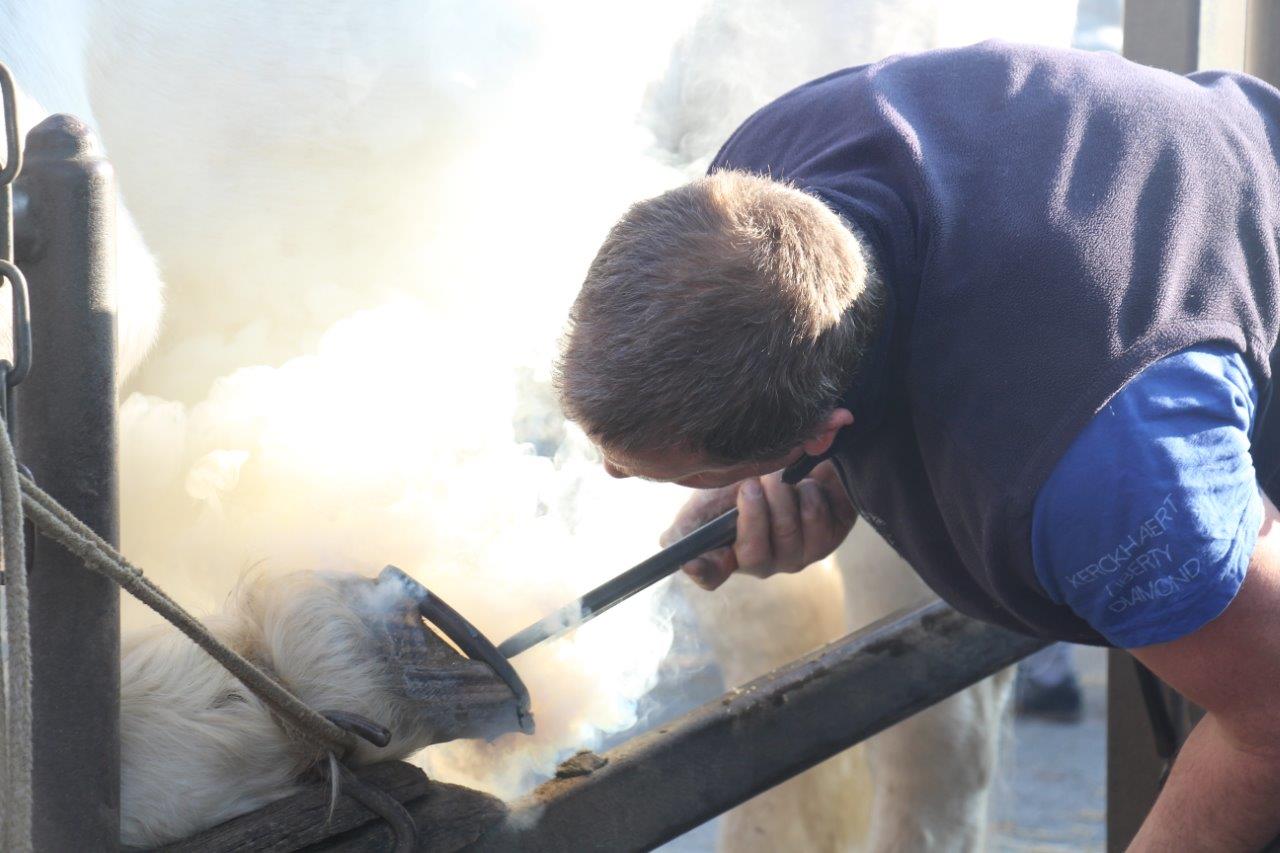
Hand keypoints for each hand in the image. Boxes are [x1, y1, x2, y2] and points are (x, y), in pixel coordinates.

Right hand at [659, 460, 856, 589]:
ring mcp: (796, 555)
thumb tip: (673, 550)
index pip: (710, 575)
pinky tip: (806, 484)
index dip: (702, 571)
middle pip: (754, 555)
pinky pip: (815, 520)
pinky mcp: (827, 541)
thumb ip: (691, 523)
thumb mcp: (714, 496)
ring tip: (778, 476)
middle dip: (753, 516)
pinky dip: (808, 494)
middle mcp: (763, 561)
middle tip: (753, 484)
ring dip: (781, 496)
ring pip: (787, 534)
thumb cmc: (753, 481)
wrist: (800, 460)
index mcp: (730, 552)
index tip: (693, 561)